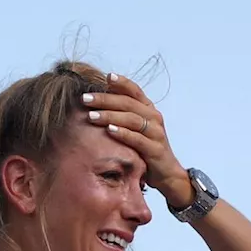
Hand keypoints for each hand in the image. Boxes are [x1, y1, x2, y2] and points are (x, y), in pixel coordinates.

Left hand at [83, 72, 194, 208]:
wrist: (166, 173)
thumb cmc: (144, 148)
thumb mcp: (133, 129)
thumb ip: (120, 114)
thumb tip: (94, 101)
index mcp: (148, 109)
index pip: (135, 91)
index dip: (122, 83)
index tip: (106, 76)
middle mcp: (154, 117)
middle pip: (128, 103)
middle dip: (105, 99)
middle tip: (85, 98)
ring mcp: (156, 133)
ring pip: (132, 119)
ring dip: (110, 115)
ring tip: (91, 115)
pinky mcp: (156, 149)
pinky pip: (138, 139)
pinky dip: (123, 133)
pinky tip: (109, 130)